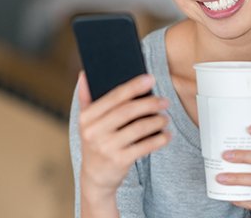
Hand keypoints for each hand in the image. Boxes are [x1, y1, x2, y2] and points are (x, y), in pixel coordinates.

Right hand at [76, 71, 171, 213]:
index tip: (150, 79)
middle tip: (164, 101)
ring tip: (166, 118)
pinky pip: (144, 146)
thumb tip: (84, 74)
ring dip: (157, 121)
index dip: (133, 86)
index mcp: (86, 117)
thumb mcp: (85, 122)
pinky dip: (159, 139)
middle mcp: (94, 131)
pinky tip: (166, 135)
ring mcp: (106, 147)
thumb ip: (86, 98)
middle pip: (128, 110)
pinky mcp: (119, 160)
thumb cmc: (94, 144)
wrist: (95, 176)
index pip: (113, 96)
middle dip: (150, 103)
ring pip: (139, 128)